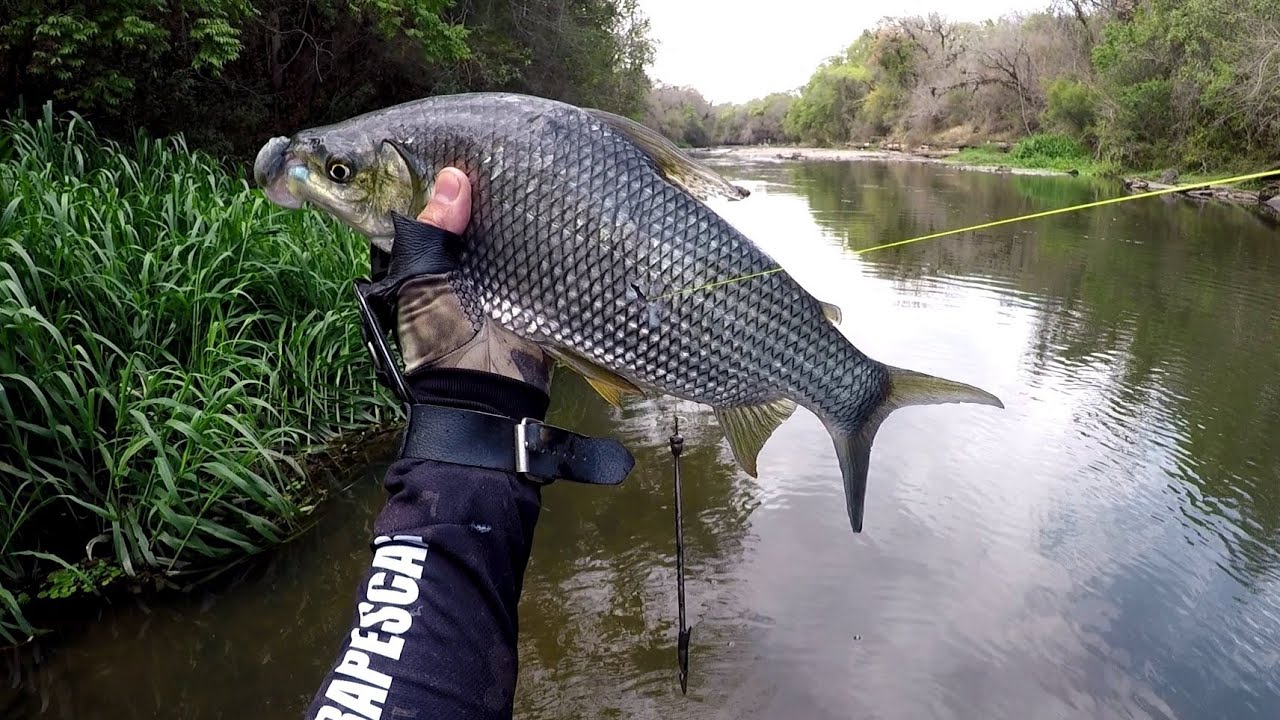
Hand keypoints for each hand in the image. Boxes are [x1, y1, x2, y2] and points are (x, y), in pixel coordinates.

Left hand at [392, 168, 551, 394]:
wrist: (486, 396)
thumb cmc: (438, 339)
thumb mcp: (422, 281)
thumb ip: (432, 231)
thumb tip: (452, 177)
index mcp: (418, 263)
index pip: (428, 211)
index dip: (437, 181)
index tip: (457, 145)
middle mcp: (453, 267)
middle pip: (467, 217)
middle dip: (481, 190)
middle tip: (503, 147)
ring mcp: (491, 278)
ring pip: (500, 233)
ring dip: (513, 210)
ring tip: (530, 164)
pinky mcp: (525, 290)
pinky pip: (532, 256)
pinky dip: (540, 236)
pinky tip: (552, 202)